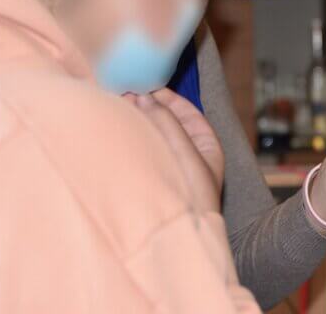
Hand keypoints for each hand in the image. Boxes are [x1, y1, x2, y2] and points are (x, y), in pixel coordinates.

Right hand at [125, 89, 223, 212]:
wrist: (179, 239)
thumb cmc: (193, 197)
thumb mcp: (186, 152)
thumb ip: (167, 122)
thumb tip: (145, 98)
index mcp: (207, 148)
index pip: (188, 114)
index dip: (168, 98)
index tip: (147, 86)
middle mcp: (190, 156)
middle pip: (169, 123)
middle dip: (149, 107)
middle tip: (126, 93)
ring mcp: (170, 167)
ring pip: (153, 136)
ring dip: (138, 120)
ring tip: (119, 105)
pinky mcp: (150, 177)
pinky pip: (142, 150)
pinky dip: (131, 136)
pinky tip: (118, 128)